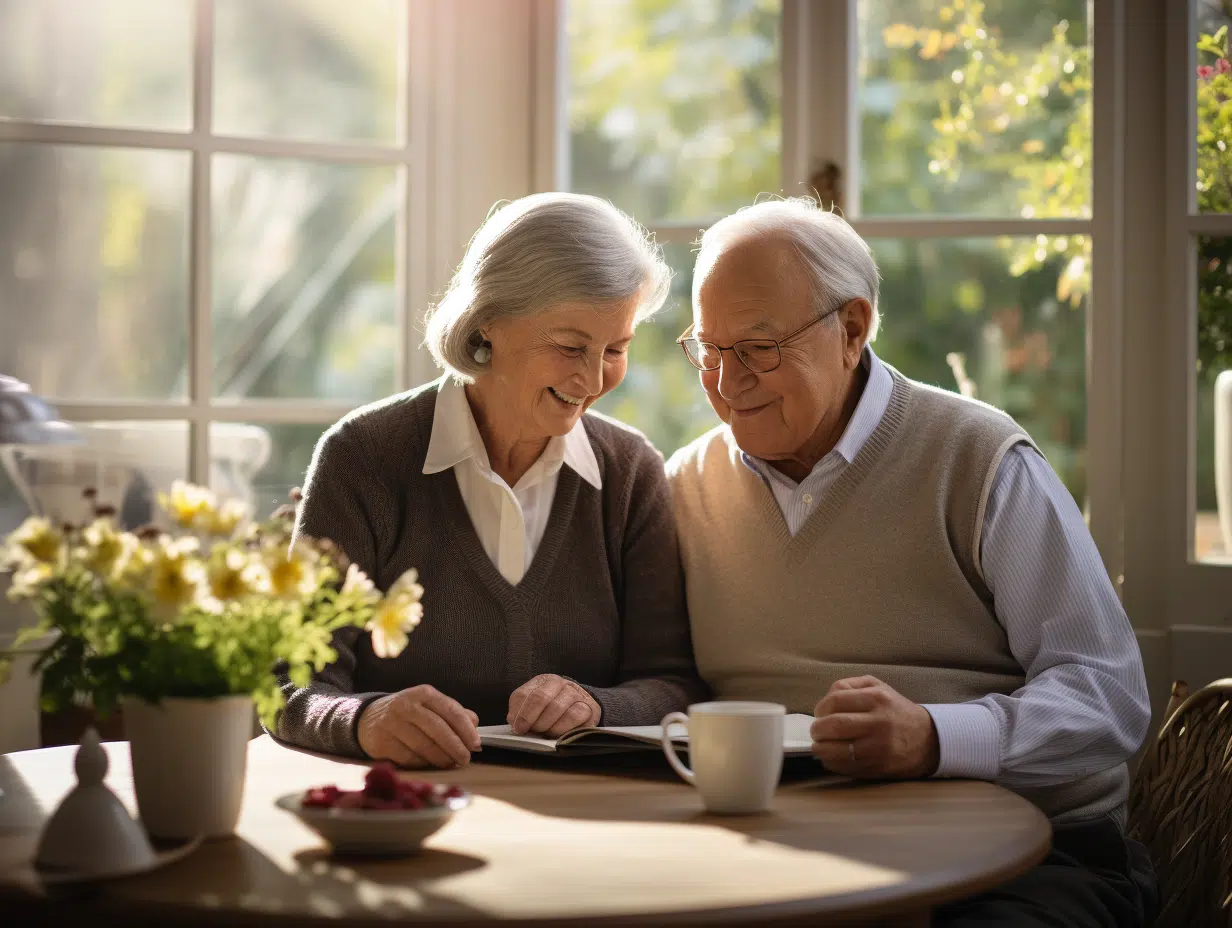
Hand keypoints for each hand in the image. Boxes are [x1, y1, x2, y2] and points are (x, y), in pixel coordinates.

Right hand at [357, 684, 480, 768]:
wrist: (368, 719)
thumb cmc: (408, 714)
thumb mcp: (429, 706)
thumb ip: (453, 713)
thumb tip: (475, 725)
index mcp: (423, 693)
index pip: (451, 710)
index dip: (466, 729)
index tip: (476, 745)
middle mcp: (406, 706)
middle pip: (438, 729)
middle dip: (455, 747)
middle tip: (465, 759)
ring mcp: (391, 724)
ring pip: (424, 746)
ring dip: (442, 759)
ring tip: (451, 764)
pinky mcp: (381, 743)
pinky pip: (409, 758)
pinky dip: (424, 764)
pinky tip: (431, 765)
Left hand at [507, 674, 600, 736]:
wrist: (583, 710)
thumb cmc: (553, 711)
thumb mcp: (534, 707)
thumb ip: (521, 711)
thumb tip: (514, 721)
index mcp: (543, 681)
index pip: (523, 694)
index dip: (519, 712)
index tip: (517, 728)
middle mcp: (560, 683)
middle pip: (540, 697)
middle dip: (531, 718)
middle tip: (530, 731)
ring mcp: (576, 694)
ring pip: (556, 707)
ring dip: (546, 725)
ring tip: (544, 733)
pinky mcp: (590, 708)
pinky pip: (574, 716)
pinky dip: (562, 728)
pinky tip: (558, 733)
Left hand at [810, 676, 939, 778]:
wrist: (928, 740)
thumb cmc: (896, 711)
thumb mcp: (878, 687)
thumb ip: (850, 686)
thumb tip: (825, 700)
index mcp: (877, 698)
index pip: (835, 700)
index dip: (820, 708)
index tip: (819, 714)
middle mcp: (878, 722)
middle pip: (834, 725)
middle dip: (818, 730)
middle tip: (817, 732)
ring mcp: (878, 747)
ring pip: (837, 750)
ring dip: (821, 748)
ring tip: (820, 745)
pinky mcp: (877, 766)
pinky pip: (845, 767)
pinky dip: (832, 763)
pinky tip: (832, 757)